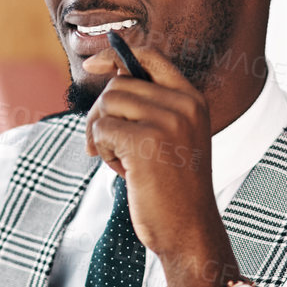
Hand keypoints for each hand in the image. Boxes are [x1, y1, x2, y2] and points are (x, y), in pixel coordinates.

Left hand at [81, 43, 242, 286]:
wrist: (188, 230)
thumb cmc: (174, 189)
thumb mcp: (172, 138)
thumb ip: (150, 108)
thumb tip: (108, 78)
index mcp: (192, 99)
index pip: (150, 56)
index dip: (117, 56)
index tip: (94, 65)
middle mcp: (183, 104)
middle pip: (119, 85)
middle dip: (102, 113)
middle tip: (106, 145)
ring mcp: (167, 121)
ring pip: (107, 105)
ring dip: (101, 134)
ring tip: (119, 160)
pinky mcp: (145, 142)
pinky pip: (102, 129)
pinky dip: (101, 150)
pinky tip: (120, 170)